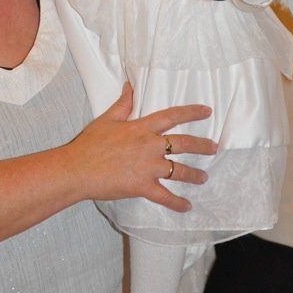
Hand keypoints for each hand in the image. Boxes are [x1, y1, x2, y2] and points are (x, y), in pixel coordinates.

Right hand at [66, 84, 216, 212]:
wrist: (78, 168)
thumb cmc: (90, 143)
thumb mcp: (107, 119)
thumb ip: (123, 104)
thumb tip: (130, 86)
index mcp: (142, 128)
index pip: (172, 117)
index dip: (191, 113)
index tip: (207, 111)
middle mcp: (150, 146)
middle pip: (183, 144)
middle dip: (202, 146)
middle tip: (214, 148)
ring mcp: (148, 167)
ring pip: (179, 171)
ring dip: (194, 175)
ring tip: (203, 178)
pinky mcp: (143, 186)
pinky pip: (165, 197)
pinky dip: (177, 203)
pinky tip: (186, 206)